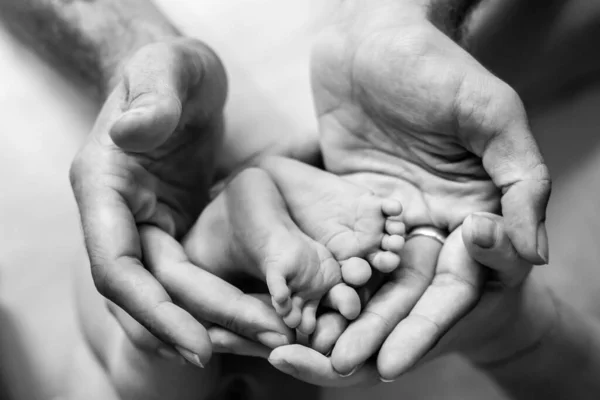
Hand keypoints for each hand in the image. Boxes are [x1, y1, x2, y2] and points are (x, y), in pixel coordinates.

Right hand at [70, 38, 291, 365]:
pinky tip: (258, 318)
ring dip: (217, 323)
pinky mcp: (176, 231)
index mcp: (104, 186)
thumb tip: (132, 132)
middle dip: (204, 323)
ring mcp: (148, 227)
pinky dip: (220, 303)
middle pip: (153, 292)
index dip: (152, 310)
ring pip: (174, 294)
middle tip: (267, 342)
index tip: (197, 343)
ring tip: (272, 339)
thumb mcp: (167, 67)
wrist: (182, 82)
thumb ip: (152, 95)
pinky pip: (194, 279)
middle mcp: (119, 216)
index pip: (116, 266)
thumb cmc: (170, 68)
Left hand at [306, 0, 549, 376]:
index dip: (422, 327)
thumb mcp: (493, 116)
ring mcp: (386, 220)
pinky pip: (332, 251)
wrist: (377, 36)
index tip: (391, 361)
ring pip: (365, 282)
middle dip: (372, 332)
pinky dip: (315, 280)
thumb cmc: (442, 67)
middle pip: (403, 295)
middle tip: (336, 365)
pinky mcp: (346, 207)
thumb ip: (521, 184)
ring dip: (338, 317)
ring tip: (301, 350)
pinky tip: (288, 305)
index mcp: (472, 215)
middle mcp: (430, 226)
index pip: (451, 288)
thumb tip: (534, 256)